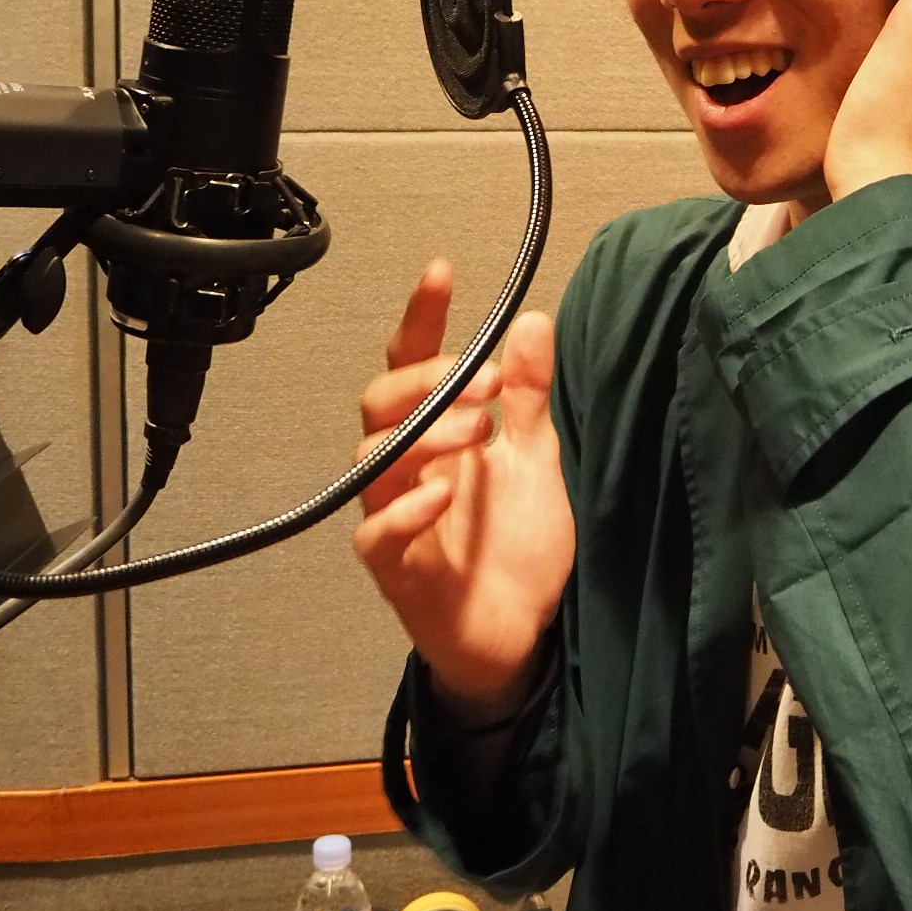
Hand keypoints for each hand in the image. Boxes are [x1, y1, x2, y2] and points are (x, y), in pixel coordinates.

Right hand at [352, 259, 575, 721]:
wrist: (525, 637)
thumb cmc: (518, 551)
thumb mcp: (538, 460)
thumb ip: (530, 397)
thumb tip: (531, 322)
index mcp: (440, 436)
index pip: (413, 364)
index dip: (420, 318)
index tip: (440, 272)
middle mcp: (409, 470)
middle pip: (379, 402)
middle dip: (427, 379)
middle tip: (485, 382)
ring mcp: (397, 518)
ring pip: (373, 457)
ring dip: (425, 433)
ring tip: (480, 430)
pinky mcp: (398, 572)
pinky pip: (375, 535)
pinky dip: (406, 509)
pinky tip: (443, 492)